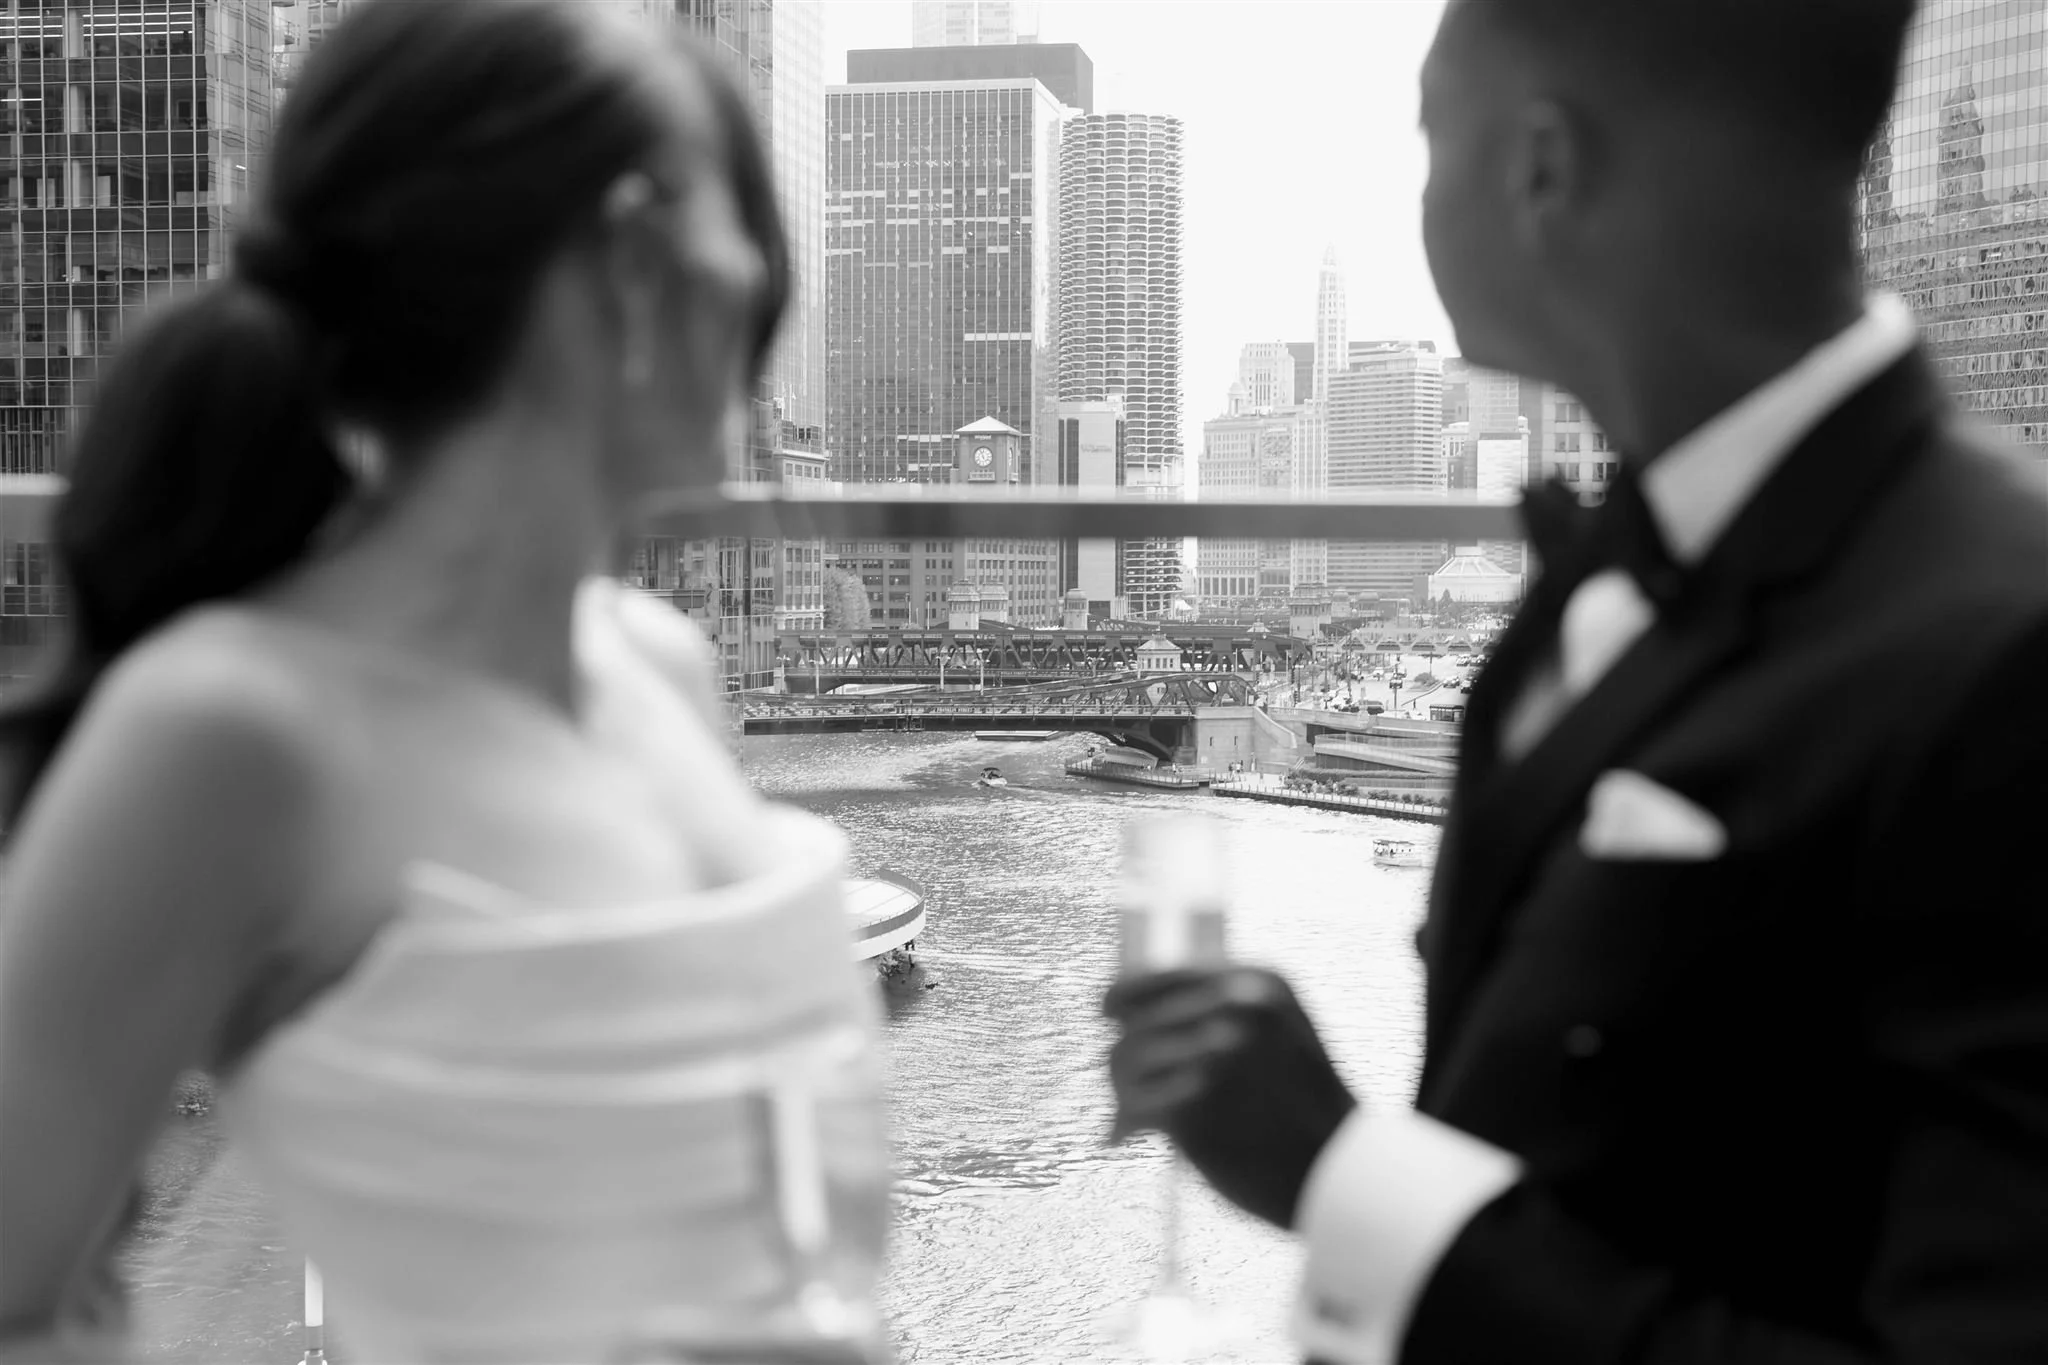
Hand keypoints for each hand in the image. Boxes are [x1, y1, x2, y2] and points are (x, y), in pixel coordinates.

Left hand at [1102, 967, 1356, 1228]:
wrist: (1339, 1174)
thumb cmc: (1305, 1109)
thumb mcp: (1281, 1032)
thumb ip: (1224, 1012)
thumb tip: (1130, 1014)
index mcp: (1255, 982)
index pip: (1161, 974)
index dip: (1126, 993)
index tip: (1107, 1011)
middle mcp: (1234, 1007)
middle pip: (1136, 1021)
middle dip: (1125, 1059)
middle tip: (1122, 1092)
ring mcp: (1212, 1053)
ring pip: (1123, 1059)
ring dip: (1122, 1091)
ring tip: (1127, 1117)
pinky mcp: (1191, 1102)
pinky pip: (1131, 1104)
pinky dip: (1125, 1121)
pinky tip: (1125, 1135)